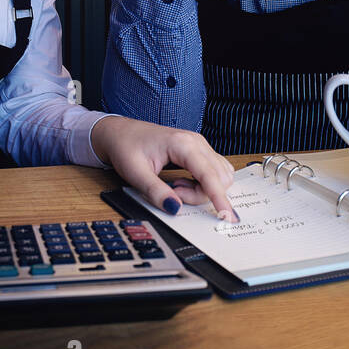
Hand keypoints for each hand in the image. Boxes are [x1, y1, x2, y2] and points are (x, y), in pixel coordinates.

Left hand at [90, 115, 238, 220]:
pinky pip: (214, 171)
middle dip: (199, 195)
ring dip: (202, 190)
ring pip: (219, 176)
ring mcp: (200, 145)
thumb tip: (175, 208)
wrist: (121, 133)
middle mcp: (197, 142)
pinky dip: (203, 184)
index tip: (227, 216)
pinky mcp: (199, 151)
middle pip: (218, 178)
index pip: (209, 175)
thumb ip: (156, 191)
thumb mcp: (135, 172)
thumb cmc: (126, 147)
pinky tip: (184, 182)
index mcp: (183, 144)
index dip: (220, 198)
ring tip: (176, 187)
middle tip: (173, 193)